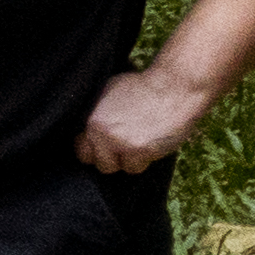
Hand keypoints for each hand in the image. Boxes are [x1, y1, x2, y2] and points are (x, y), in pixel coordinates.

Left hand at [79, 62, 218, 180]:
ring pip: (124, 168)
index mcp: (93, 122)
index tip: (102, 150)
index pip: (83, 152)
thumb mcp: (108, 92)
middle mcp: (105, 136)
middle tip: (123, 149)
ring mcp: (124, 145)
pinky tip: (151, 144)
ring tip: (140, 143)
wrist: (172, 88)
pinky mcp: (144, 151)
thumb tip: (89, 128)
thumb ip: (98, 114)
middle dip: (113, 159)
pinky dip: (146, 159)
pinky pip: (140, 167)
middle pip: (102, 165)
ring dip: (132, 160)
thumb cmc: (142, 86)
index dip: (94, 152)